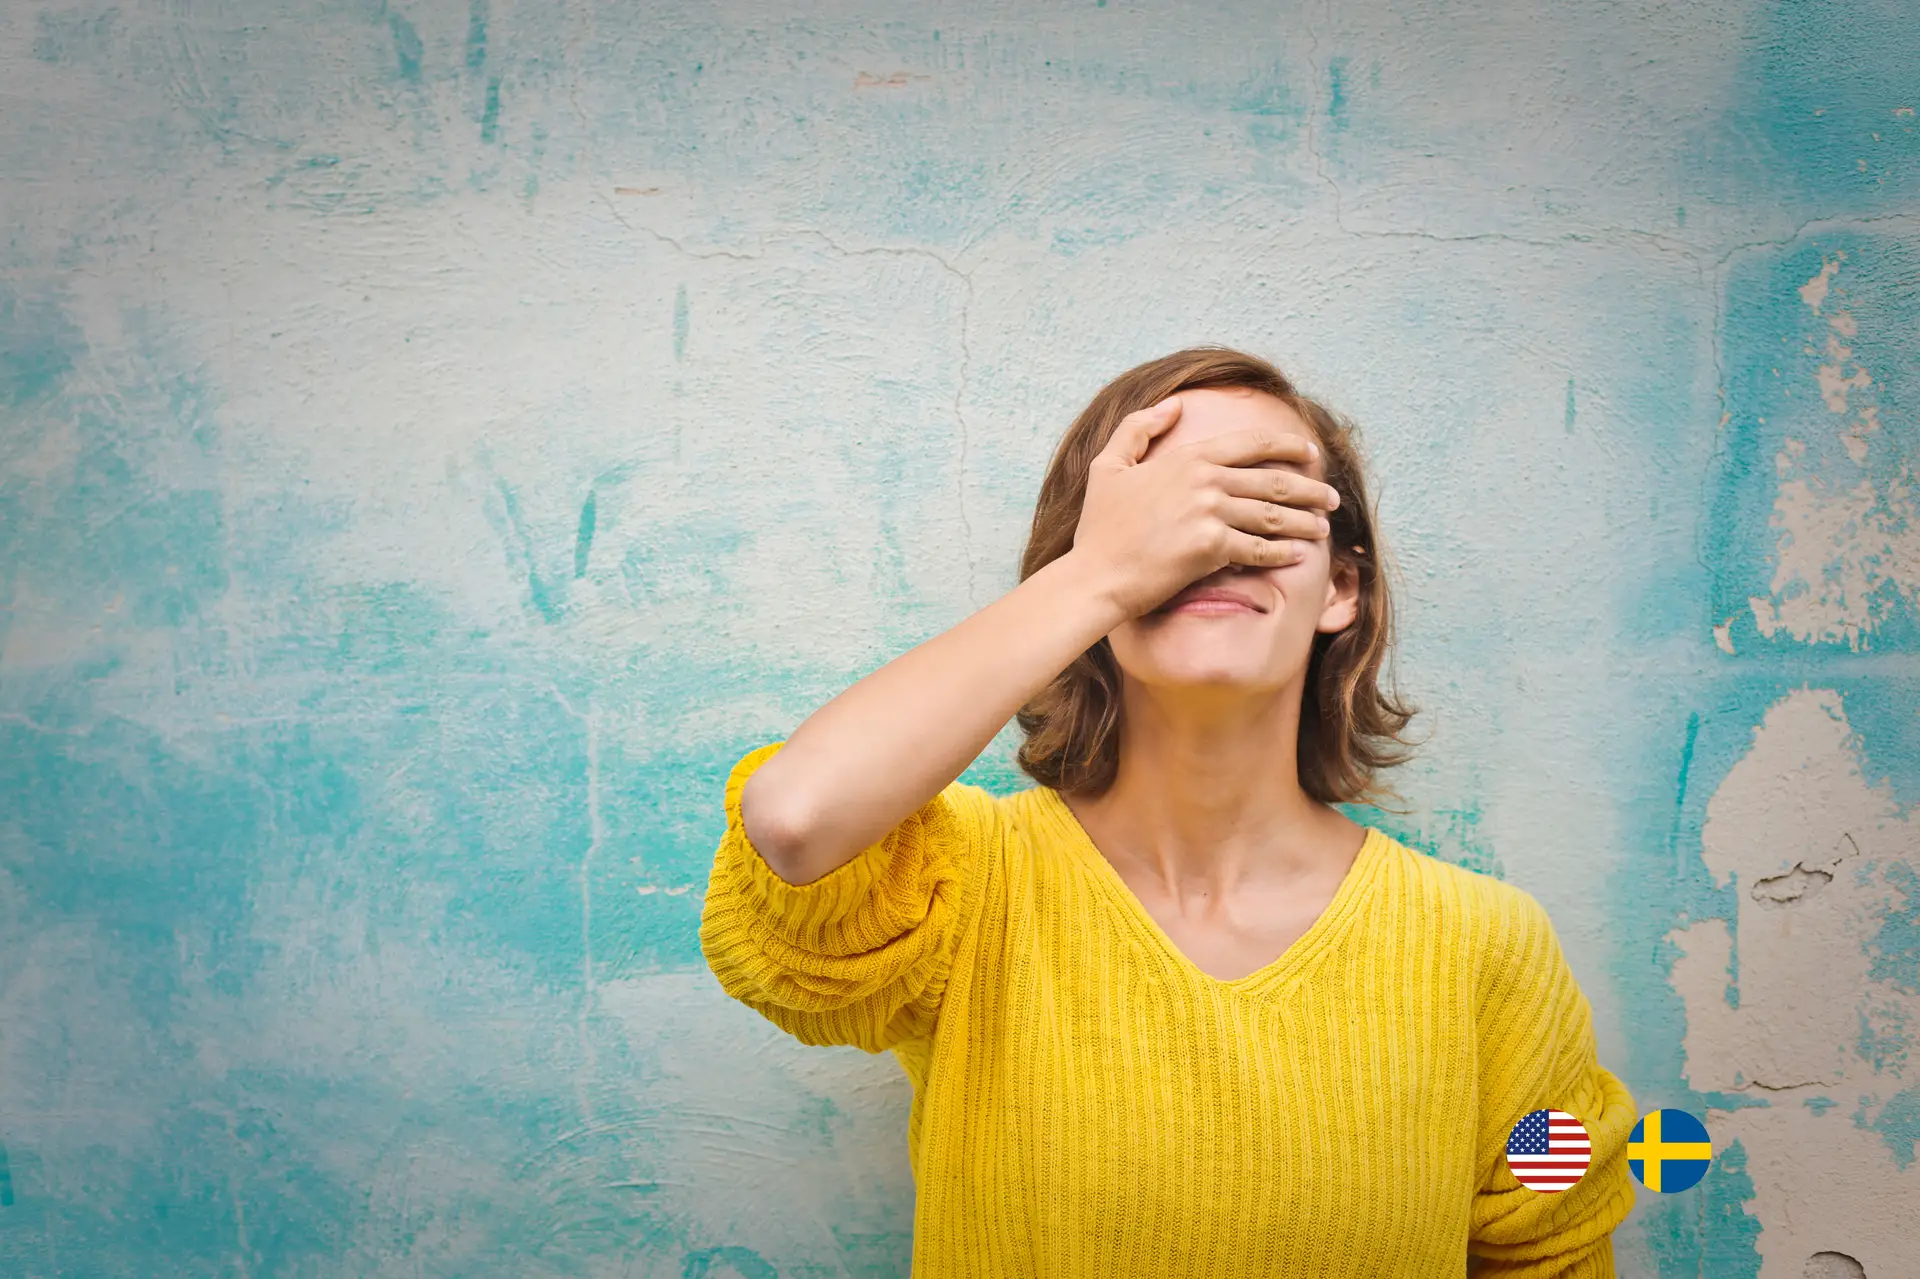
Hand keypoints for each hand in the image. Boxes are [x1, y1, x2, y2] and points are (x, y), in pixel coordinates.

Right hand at [1067, 394, 1341, 620]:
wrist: (1095, 575)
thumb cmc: (1100, 527)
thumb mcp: (1108, 466)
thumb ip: (1138, 428)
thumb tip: (1172, 404)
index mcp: (1188, 457)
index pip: (1253, 443)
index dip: (1289, 446)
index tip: (1311, 454)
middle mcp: (1205, 480)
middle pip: (1273, 480)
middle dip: (1310, 488)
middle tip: (1331, 497)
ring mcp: (1210, 513)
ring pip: (1272, 515)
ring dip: (1304, 521)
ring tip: (1322, 527)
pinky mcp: (1212, 548)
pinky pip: (1259, 549)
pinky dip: (1283, 552)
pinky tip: (1298, 555)